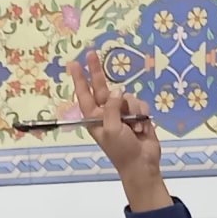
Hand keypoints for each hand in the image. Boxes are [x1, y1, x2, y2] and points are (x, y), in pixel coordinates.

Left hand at [70, 53, 164, 210]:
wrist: (142, 164)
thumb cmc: (122, 150)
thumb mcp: (111, 129)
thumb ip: (111, 108)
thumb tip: (116, 91)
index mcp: (95, 118)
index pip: (85, 94)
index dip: (80, 79)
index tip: (74, 64)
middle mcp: (106, 113)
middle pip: (101, 87)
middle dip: (98, 71)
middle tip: (91, 53)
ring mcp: (122, 113)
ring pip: (126, 97)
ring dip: (132, 110)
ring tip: (134, 128)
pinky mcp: (138, 115)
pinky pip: (140, 104)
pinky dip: (142, 115)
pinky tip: (142, 129)